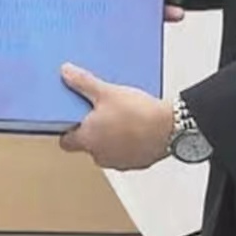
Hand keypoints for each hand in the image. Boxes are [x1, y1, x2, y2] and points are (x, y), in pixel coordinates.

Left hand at [58, 63, 172, 170]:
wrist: (170, 128)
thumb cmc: (138, 114)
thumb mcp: (107, 92)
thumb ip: (83, 83)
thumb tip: (66, 73)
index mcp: (88, 140)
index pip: (65, 142)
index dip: (66, 128)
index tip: (71, 116)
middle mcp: (100, 156)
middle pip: (87, 144)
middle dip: (91, 129)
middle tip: (99, 110)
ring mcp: (119, 162)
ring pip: (107, 148)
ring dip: (110, 136)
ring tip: (120, 116)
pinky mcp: (137, 163)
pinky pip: (126, 152)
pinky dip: (127, 142)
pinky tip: (135, 126)